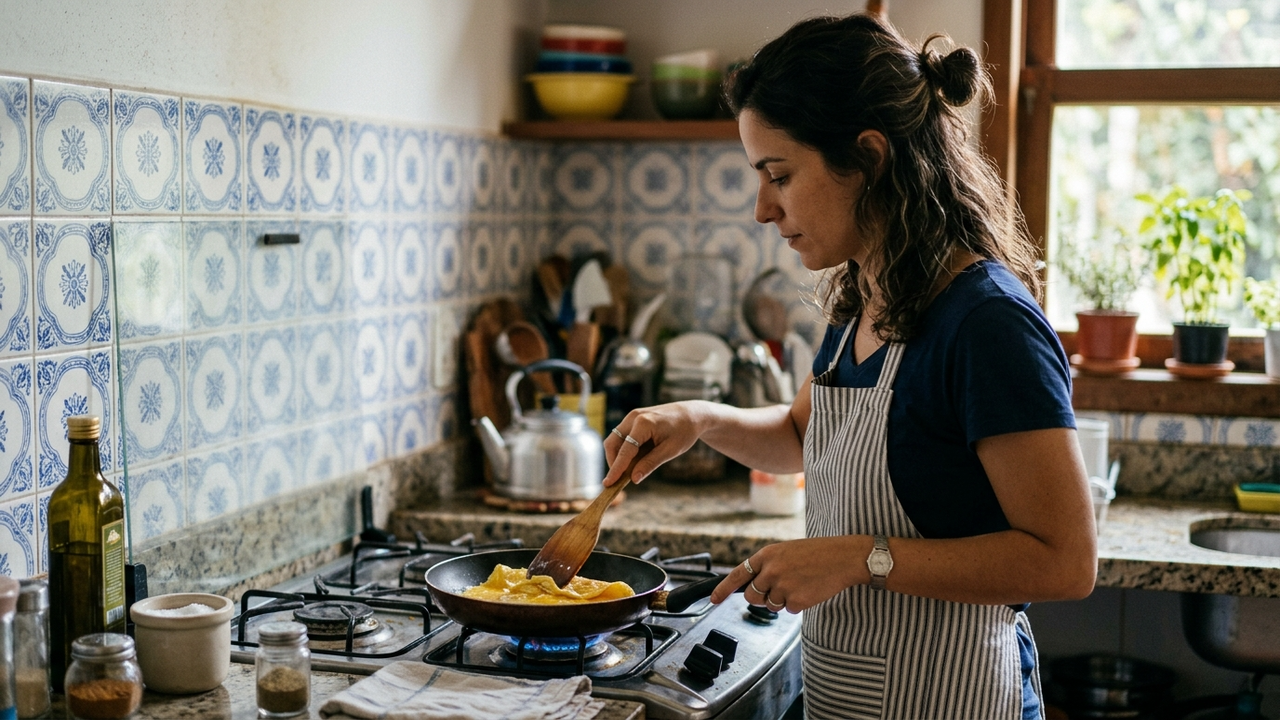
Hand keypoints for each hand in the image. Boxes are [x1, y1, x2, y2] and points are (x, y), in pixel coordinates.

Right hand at [602, 401, 709, 485]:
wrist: (692, 414)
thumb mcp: (670, 451)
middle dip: (613, 462)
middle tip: (618, 480)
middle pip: (612, 443)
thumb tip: (633, 479)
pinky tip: (634, 460)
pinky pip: (622, 436)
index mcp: (644, 424)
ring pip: (615, 439)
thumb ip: (650, 464)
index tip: (608, 484)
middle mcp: (633, 417)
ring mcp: (632, 416)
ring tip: (628, 471)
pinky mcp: (633, 419)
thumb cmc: (684, 432)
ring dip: (617, 456)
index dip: (616, 469)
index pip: (625, 451)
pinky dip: (624, 449)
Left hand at [710, 537, 866, 613]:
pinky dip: (797, 604)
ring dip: (782, 600)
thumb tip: (754, 585)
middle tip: (777, 590)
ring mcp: (782, 586)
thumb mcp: (786, 551)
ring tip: (799, 584)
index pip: (738, 575)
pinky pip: (788, 610)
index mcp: (767, 555)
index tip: (713, 600)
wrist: (844, 557)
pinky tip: (809, 590)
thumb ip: (768, 566)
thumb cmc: (817, 553)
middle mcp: (771, 570)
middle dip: (760, 598)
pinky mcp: (795, 600)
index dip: (723, 589)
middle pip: (751, 596)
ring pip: (770, 605)